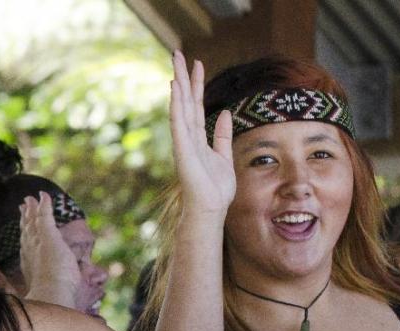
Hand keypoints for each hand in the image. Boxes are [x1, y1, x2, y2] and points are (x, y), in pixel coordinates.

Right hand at [20, 192, 79, 307]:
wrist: (50, 296)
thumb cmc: (44, 301)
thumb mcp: (26, 295)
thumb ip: (8, 286)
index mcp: (28, 266)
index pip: (25, 246)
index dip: (23, 235)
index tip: (22, 227)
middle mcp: (30, 252)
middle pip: (27, 231)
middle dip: (26, 219)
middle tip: (24, 206)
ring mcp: (39, 243)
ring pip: (35, 222)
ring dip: (33, 210)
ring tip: (31, 199)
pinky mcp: (49, 237)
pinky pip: (45, 216)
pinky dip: (45, 205)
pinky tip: (44, 196)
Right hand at [169, 51, 234, 219]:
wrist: (211, 208)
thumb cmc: (216, 188)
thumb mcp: (224, 155)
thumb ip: (222, 135)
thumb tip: (223, 113)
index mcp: (198, 138)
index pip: (196, 105)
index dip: (197, 84)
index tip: (197, 64)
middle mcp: (188, 137)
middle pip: (185, 101)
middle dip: (183, 77)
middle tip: (178, 54)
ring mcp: (184, 143)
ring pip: (180, 108)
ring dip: (178, 86)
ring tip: (175, 65)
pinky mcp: (183, 150)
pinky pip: (179, 123)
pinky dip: (176, 106)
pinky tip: (175, 89)